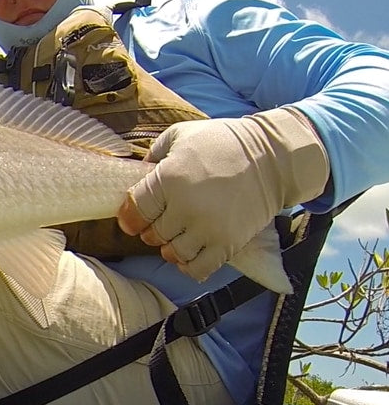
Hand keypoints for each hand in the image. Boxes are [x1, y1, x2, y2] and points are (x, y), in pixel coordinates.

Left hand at [117, 108, 329, 282]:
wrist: (273, 156)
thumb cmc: (222, 142)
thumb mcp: (180, 135)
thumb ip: (153, 154)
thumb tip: (137, 176)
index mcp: (168, 179)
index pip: (134, 212)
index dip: (131, 217)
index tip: (136, 216)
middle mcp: (185, 207)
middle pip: (152, 234)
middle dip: (153, 230)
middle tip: (165, 220)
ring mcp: (207, 228)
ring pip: (172, 254)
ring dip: (171, 247)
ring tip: (180, 235)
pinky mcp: (227, 244)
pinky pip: (197, 269)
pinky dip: (190, 265)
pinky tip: (193, 251)